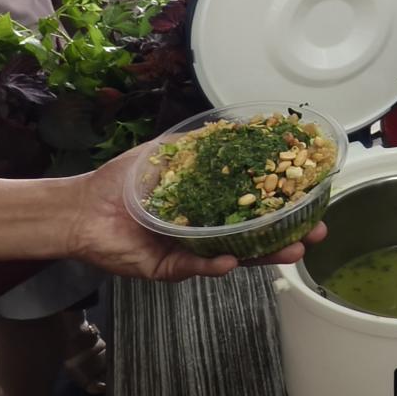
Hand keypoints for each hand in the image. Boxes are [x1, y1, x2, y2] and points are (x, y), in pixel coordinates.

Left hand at [64, 144, 326, 280]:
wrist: (81, 208)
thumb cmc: (120, 181)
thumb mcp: (165, 152)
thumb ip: (197, 144)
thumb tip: (236, 127)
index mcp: (208, 202)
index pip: (252, 203)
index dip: (281, 202)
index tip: (310, 197)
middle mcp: (205, 229)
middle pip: (254, 235)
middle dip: (288, 235)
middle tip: (316, 232)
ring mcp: (190, 251)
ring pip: (235, 256)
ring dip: (263, 255)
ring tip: (291, 251)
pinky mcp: (168, 268)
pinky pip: (195, 268)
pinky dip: (213, 264)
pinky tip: (231, 259)